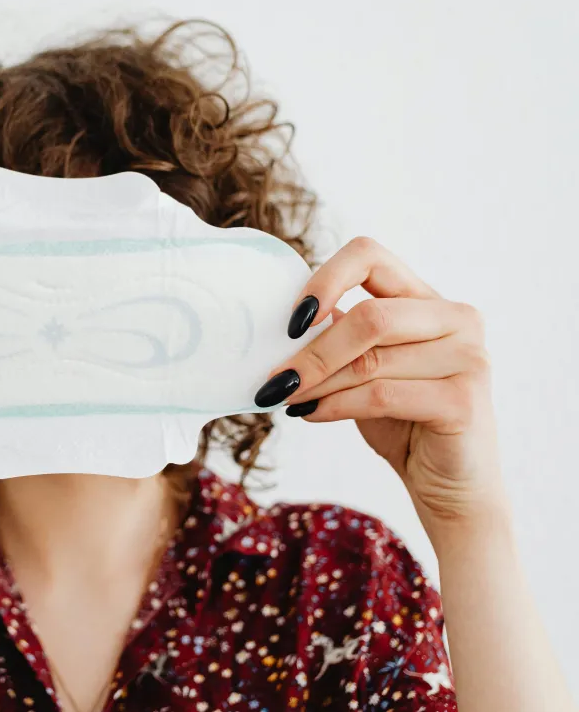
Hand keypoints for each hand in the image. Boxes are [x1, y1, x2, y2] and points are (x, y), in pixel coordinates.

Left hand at [254, 237, 507, 536]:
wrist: (450, 486)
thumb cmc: (401, 422)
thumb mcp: (364, 370)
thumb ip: (339, 337)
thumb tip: (282, 323)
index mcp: (425, 299)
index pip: (369, 256)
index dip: (325, 280)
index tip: (292, 320)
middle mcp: (456, 317)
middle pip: (368, 316)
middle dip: (312, 351)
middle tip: (275, 378)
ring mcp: (468, 356)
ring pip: (371, 360)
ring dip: (318, 382)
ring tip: (287, 398)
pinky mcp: (464, 399)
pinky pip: (381, 394)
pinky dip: (335, 405)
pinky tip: (310, 415)